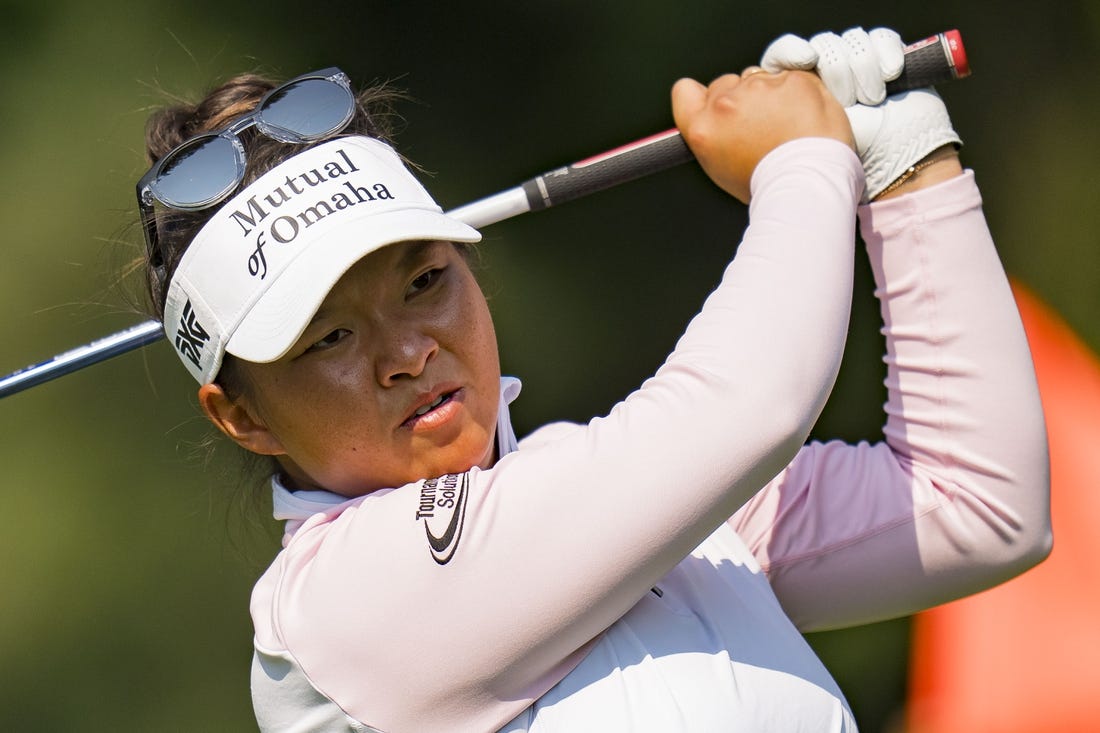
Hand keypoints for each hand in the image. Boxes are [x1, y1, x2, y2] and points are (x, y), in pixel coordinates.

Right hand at [671, 68, 853, 203]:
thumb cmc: (769, 184)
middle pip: (726, 83)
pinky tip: (804, 118)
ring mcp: (760, 87)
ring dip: (771, 95)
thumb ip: (713, 136)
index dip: (703, 98)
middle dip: (741, 98)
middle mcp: (726, 104)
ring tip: (786, 128)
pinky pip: (792, 77)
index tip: (715, 105)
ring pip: (760, 78)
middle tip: (760, 128)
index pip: (685, 91)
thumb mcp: (721, 169)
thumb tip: (717, 125)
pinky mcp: (792, 80)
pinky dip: (799, 93)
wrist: (806, 182)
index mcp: (703, 127)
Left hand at [762, 27, 962, 200]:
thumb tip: (757, 77)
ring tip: (870, 100)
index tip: (805, 60)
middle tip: (849, 101)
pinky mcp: (886, 62)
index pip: (783, 53)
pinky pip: (881, 40)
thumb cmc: (834, 161)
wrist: (886, 167)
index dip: (791, 51)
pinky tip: (888, 75)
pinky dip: (886, 55)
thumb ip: (774, 108)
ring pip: (852, 43)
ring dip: (863, 70)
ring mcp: (854, 68)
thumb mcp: (795, 137)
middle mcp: (823, 76)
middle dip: (837, 72)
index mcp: (794, 91)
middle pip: (823, 46)